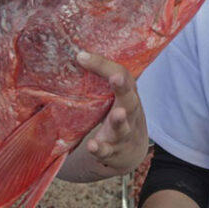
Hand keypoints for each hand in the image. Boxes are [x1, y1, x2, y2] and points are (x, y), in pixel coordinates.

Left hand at [58, 51, 149, 180]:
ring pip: (122, 127)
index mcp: (128, 95)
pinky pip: (107, 150)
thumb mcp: (115, 96)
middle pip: (129, 100)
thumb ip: (102, 78)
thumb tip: (76, 55)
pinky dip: (100, 148)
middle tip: (117, 78)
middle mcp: (129, 113)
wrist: (132, 151)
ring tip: (118, 113)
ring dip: (119, 121)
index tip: (81, 56)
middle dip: (123, 89)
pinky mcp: (113, 152)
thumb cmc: (119, 114)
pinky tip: (92, 146)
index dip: (103, 65)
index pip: (121, 75)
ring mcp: (123, 134)